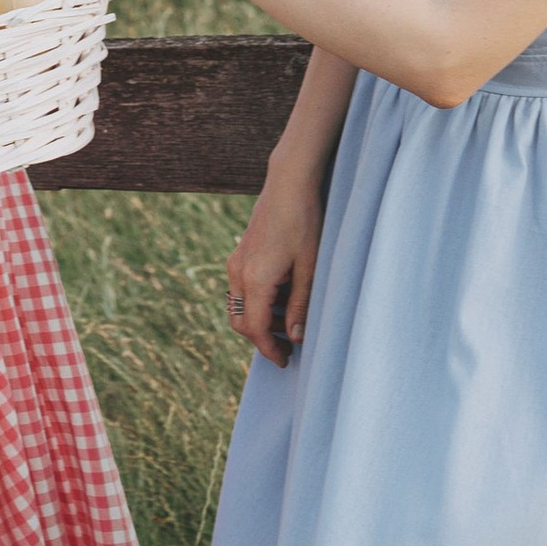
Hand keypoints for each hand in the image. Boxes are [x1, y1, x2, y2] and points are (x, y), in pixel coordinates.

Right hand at [228, 175, 321, 364]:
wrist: (289, 184)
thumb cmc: (305, 222)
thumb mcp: (310, 268)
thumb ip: (301, 305)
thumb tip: (296, 337)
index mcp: (255, 280)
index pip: (255, 329)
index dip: (270, 350)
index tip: (285, 361)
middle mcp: (238, 273)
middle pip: (241, 322)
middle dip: (262, 339)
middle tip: (289, 347)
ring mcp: (236, 262)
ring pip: (239, 306)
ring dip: (261, 320)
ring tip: (292, 322)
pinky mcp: (240, 254)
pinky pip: (242, 290)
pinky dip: (258, 302)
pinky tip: (284, 297)